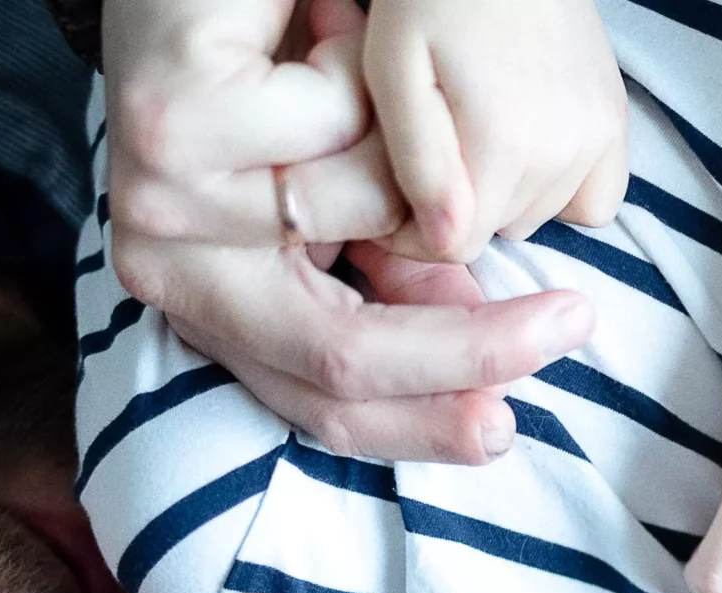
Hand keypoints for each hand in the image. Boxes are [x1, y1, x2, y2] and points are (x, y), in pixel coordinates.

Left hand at [102, 0, 595, 461]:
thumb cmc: (281, 77)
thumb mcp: (352, 206)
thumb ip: (400, 289)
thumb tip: (479, 378)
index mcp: (206, 306)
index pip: (324, 408)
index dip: (424, 425)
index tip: (509, 424)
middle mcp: (166, 269)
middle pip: (335, 356)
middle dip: (464, 347)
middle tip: (564, 326)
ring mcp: (157, 200)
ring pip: (347, 225)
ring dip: (401, 149)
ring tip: (383, 88)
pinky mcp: (166, 121)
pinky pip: (323, 127)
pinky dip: (351, 74)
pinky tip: (328, 33)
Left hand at [358, 0, 629, 262]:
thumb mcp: (393, 69)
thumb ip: (418, 162)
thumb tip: (446, 243)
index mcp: (504, 147)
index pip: (456, 246)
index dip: (414, 229)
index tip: (395, 186)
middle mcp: (563, 154)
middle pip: (497, 231)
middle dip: (459, 206)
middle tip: (435, 142)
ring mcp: (599, 139)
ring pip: (538, 217)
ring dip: (504, 194)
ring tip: (476, 133)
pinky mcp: (617, 124)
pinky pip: (594, 203)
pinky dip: (563, 191)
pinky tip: (532, 151)